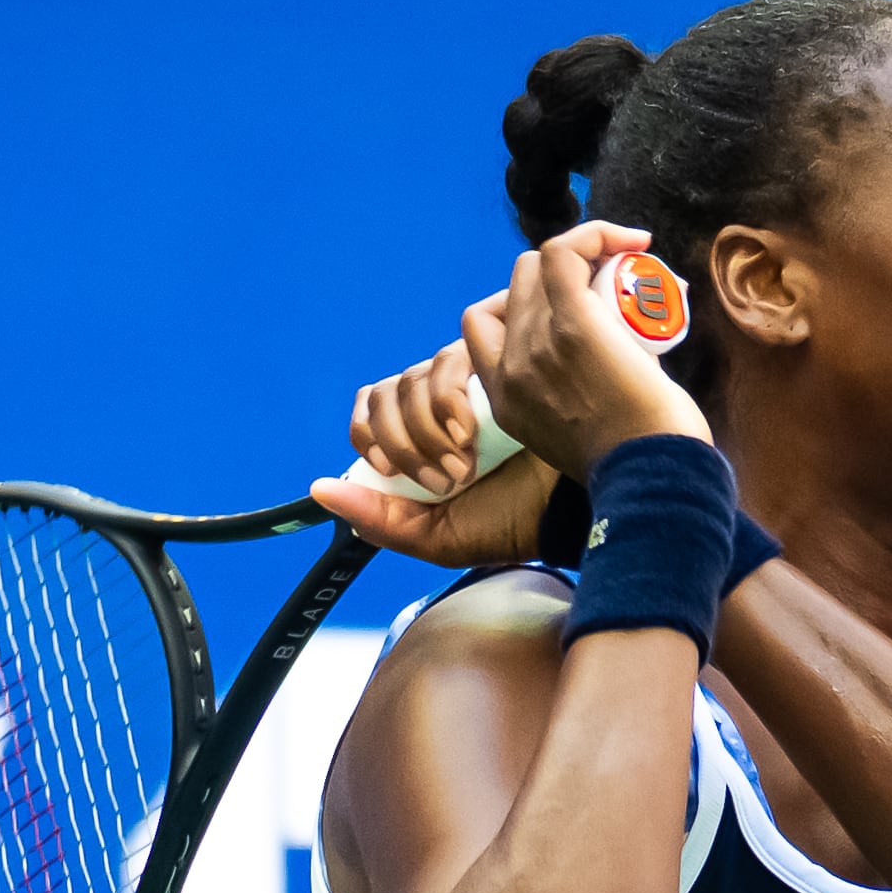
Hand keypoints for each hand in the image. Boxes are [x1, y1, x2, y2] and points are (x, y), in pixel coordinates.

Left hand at [313, 340, 560, 566]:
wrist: (572, 511)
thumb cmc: (516, 523)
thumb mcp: (438, 537)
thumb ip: (379, 519)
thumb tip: (319, 490)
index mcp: (425, 435)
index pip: (371, 410)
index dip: (371, 437)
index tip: (395, 473)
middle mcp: (445, 399)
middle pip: (387, 393)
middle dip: (403, 444)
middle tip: (443, 480)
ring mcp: (473, 374)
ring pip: (413, 379)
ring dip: (428, 431)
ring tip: (466, 464)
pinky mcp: (498, 355)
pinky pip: (447, 361)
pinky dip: (447, 402)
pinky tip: (473, 434)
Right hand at [461, 221, 710, 480]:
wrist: (653, 479)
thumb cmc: (635, 465)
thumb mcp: (575, 436)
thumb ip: (568, 399)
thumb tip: (605, 358)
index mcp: (504, 400)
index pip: (483, 325)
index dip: (520, 303)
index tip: (567, 309)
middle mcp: (510, 369)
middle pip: (512, 288)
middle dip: (553, 277)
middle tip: (604, 286)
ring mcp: (537, 344)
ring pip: (536, 264)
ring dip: (578, 255)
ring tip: (622, 265)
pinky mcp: (574, 324)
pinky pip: (564, 252)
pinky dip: (596, 234)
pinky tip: (633, 241)